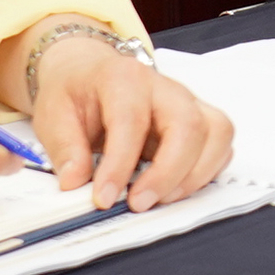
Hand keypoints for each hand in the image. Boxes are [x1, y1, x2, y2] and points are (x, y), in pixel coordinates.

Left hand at [28, 34, 234, 210]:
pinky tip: (177, 188)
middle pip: (188, 125)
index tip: (104, 197)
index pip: (131, 121)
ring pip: (216, 132)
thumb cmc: (76, 91)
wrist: (91, 71)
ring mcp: (188, 101)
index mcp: (124, 78)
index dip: (119, 165)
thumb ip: (64, 148)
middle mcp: (164, 87)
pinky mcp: (200, 118)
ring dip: (194, 174)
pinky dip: (207, 171)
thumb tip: (75, 182)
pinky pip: (221, 144)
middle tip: (139, 203)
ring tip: (161, 199)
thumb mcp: (53, 113)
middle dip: (168, 173)